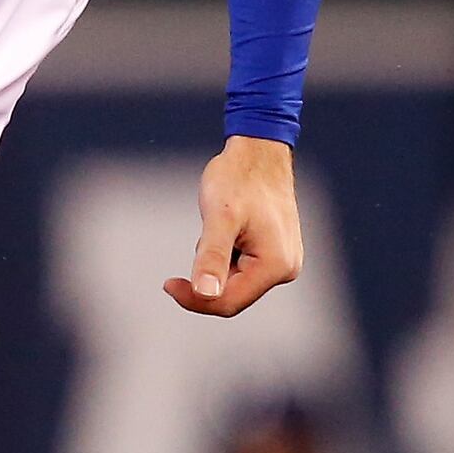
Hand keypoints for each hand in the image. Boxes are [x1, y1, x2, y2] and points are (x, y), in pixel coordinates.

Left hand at [164, 136, 301, 316]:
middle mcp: (286, 268)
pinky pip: (242, 268)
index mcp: (276, 265)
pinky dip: (225, 256)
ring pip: (236, 283)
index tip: (167, 283)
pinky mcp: (275, 253)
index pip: (228, 302)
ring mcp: (283, 261)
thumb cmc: (238, 177)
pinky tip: (226, 229)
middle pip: (233, 296)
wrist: (258, 150)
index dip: (194, 299)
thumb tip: (205, 293)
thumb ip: (212, 257)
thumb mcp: (219, 217)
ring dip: (215, 265)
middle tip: (195, 243)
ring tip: (216, 227)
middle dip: (206, 279)